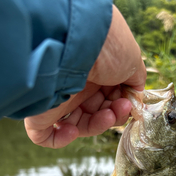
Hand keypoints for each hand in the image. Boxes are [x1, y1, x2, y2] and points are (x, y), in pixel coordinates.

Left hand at [24, 5, 145, 148]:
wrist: (75, 36)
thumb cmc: (107, 44)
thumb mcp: (132, 60)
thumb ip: (136, 82)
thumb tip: (135, 98)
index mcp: (95, 71)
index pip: (108, 97)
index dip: (121, 104)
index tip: (130, 103)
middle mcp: (75, 83)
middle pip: (96, 112)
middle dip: (113, 115)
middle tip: (122, 108)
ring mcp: (57, 96)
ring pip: (77, 125)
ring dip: (97, 126)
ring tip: (107, 116)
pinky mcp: (39, 110)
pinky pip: (45, 135)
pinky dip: (61, 139)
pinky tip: (72, 130)